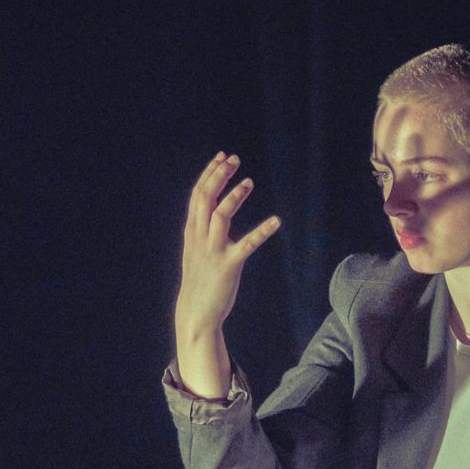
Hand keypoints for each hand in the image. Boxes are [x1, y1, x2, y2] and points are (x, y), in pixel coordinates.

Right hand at [175, 151, 281, 337]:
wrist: (196, 312)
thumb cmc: (201, 279)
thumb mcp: (196, 249)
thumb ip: (202, 228)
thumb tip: (210, 209)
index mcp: (192, 232)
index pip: (197, 195)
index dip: (209, 174)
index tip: (222, 156)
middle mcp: (199, 237)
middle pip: (205, 199)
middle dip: (219, 176)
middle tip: (234, 159)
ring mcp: (213, 251)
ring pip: (219, 216)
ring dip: (234, 196)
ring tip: (249, 181)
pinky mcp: (229, 265)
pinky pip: (247, 244)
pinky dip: (262, 231)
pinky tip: (277, 221)